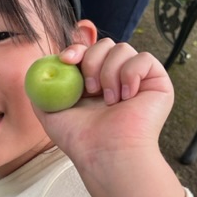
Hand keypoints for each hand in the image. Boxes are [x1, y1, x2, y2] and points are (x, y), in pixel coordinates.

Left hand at [35, 39, 173, 168]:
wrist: (106, 153)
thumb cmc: (80, 139)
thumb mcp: (50, 113)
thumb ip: (41, 91)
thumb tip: (38, 70)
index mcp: (94, 81)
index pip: (87, 50)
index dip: (77, 48)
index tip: (67, 59)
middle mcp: (116, 77)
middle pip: (104, 43)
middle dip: (92, 61)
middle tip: (89, 90)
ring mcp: (138, 78)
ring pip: (123, 48)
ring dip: (109, 73)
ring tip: (109, 101)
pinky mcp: (157, 81)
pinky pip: (144, 58)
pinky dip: (131, 74)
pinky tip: (127, 97)